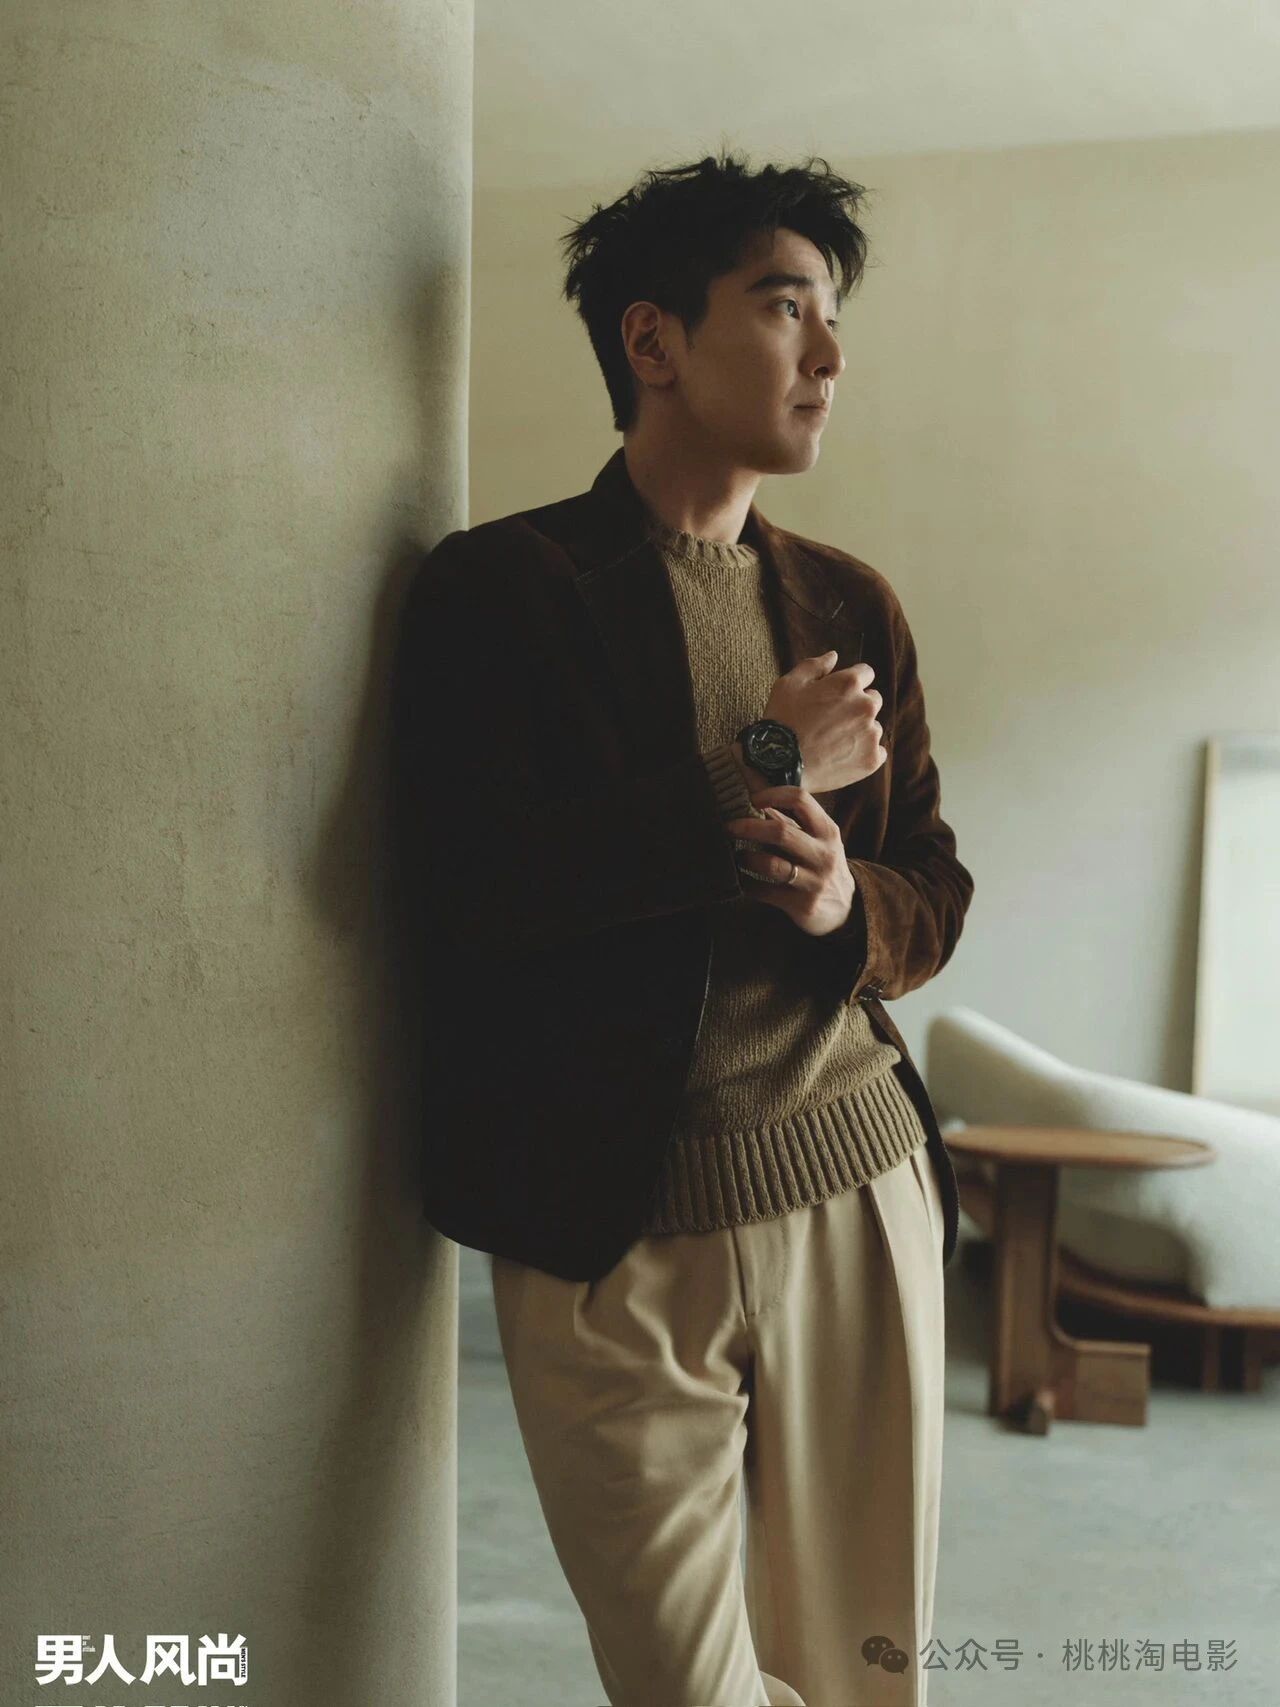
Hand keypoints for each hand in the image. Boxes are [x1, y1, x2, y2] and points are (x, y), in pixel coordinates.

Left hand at [725, 784, 855, 936]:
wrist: (845, 908)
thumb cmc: (822, 863)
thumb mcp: (817, 838)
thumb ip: (791, 819)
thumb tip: (753, 793)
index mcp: (826, 830)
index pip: (800, 799)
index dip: (771, 795)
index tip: (751, 800)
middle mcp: (823, 853)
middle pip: (780, 831)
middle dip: (748, 827)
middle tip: (729, 827)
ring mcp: (814, 881)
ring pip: (770, 864)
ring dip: (745, 858)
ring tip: (736, 856)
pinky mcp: (802, 905)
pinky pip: (764, 892)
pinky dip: (747, 884)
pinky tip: (741, 879)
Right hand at [762, 650, 886, 792]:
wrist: (780, 766)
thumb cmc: (782, 721)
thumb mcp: (789, 684)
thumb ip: (814, 666)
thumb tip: (834, 656)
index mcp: (849, 683)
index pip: (866, 672)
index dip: (850, 682)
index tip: (837, 694)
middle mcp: (866, 706)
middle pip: (873, 699)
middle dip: (857, 705)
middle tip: (833, 720)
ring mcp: (871, 734)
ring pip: (873, 727)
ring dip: (860, 730)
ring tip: (834, 741)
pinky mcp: (871, 759)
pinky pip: (878, 752)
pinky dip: (864, 753)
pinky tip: (843, 756)